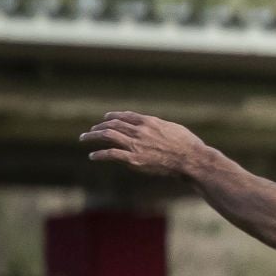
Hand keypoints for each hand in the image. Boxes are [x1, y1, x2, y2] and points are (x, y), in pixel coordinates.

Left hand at [79, 112, 208, 176]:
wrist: (191, 159)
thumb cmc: (189, 145)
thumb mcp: (174, 129)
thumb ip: (160, 127)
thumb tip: (156, 127)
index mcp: (149, 121)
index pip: (125, 116)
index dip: (112, 116)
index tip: (105, 118)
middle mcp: (139, 130)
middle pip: (113, 124)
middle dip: (99, 127)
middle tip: (91, 131)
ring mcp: (136, 144)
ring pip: (107, 135)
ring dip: (92, 136)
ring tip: (84, 139)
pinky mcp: (134, 159)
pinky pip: (111, 154)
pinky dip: (99, 154)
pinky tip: (92, 156)